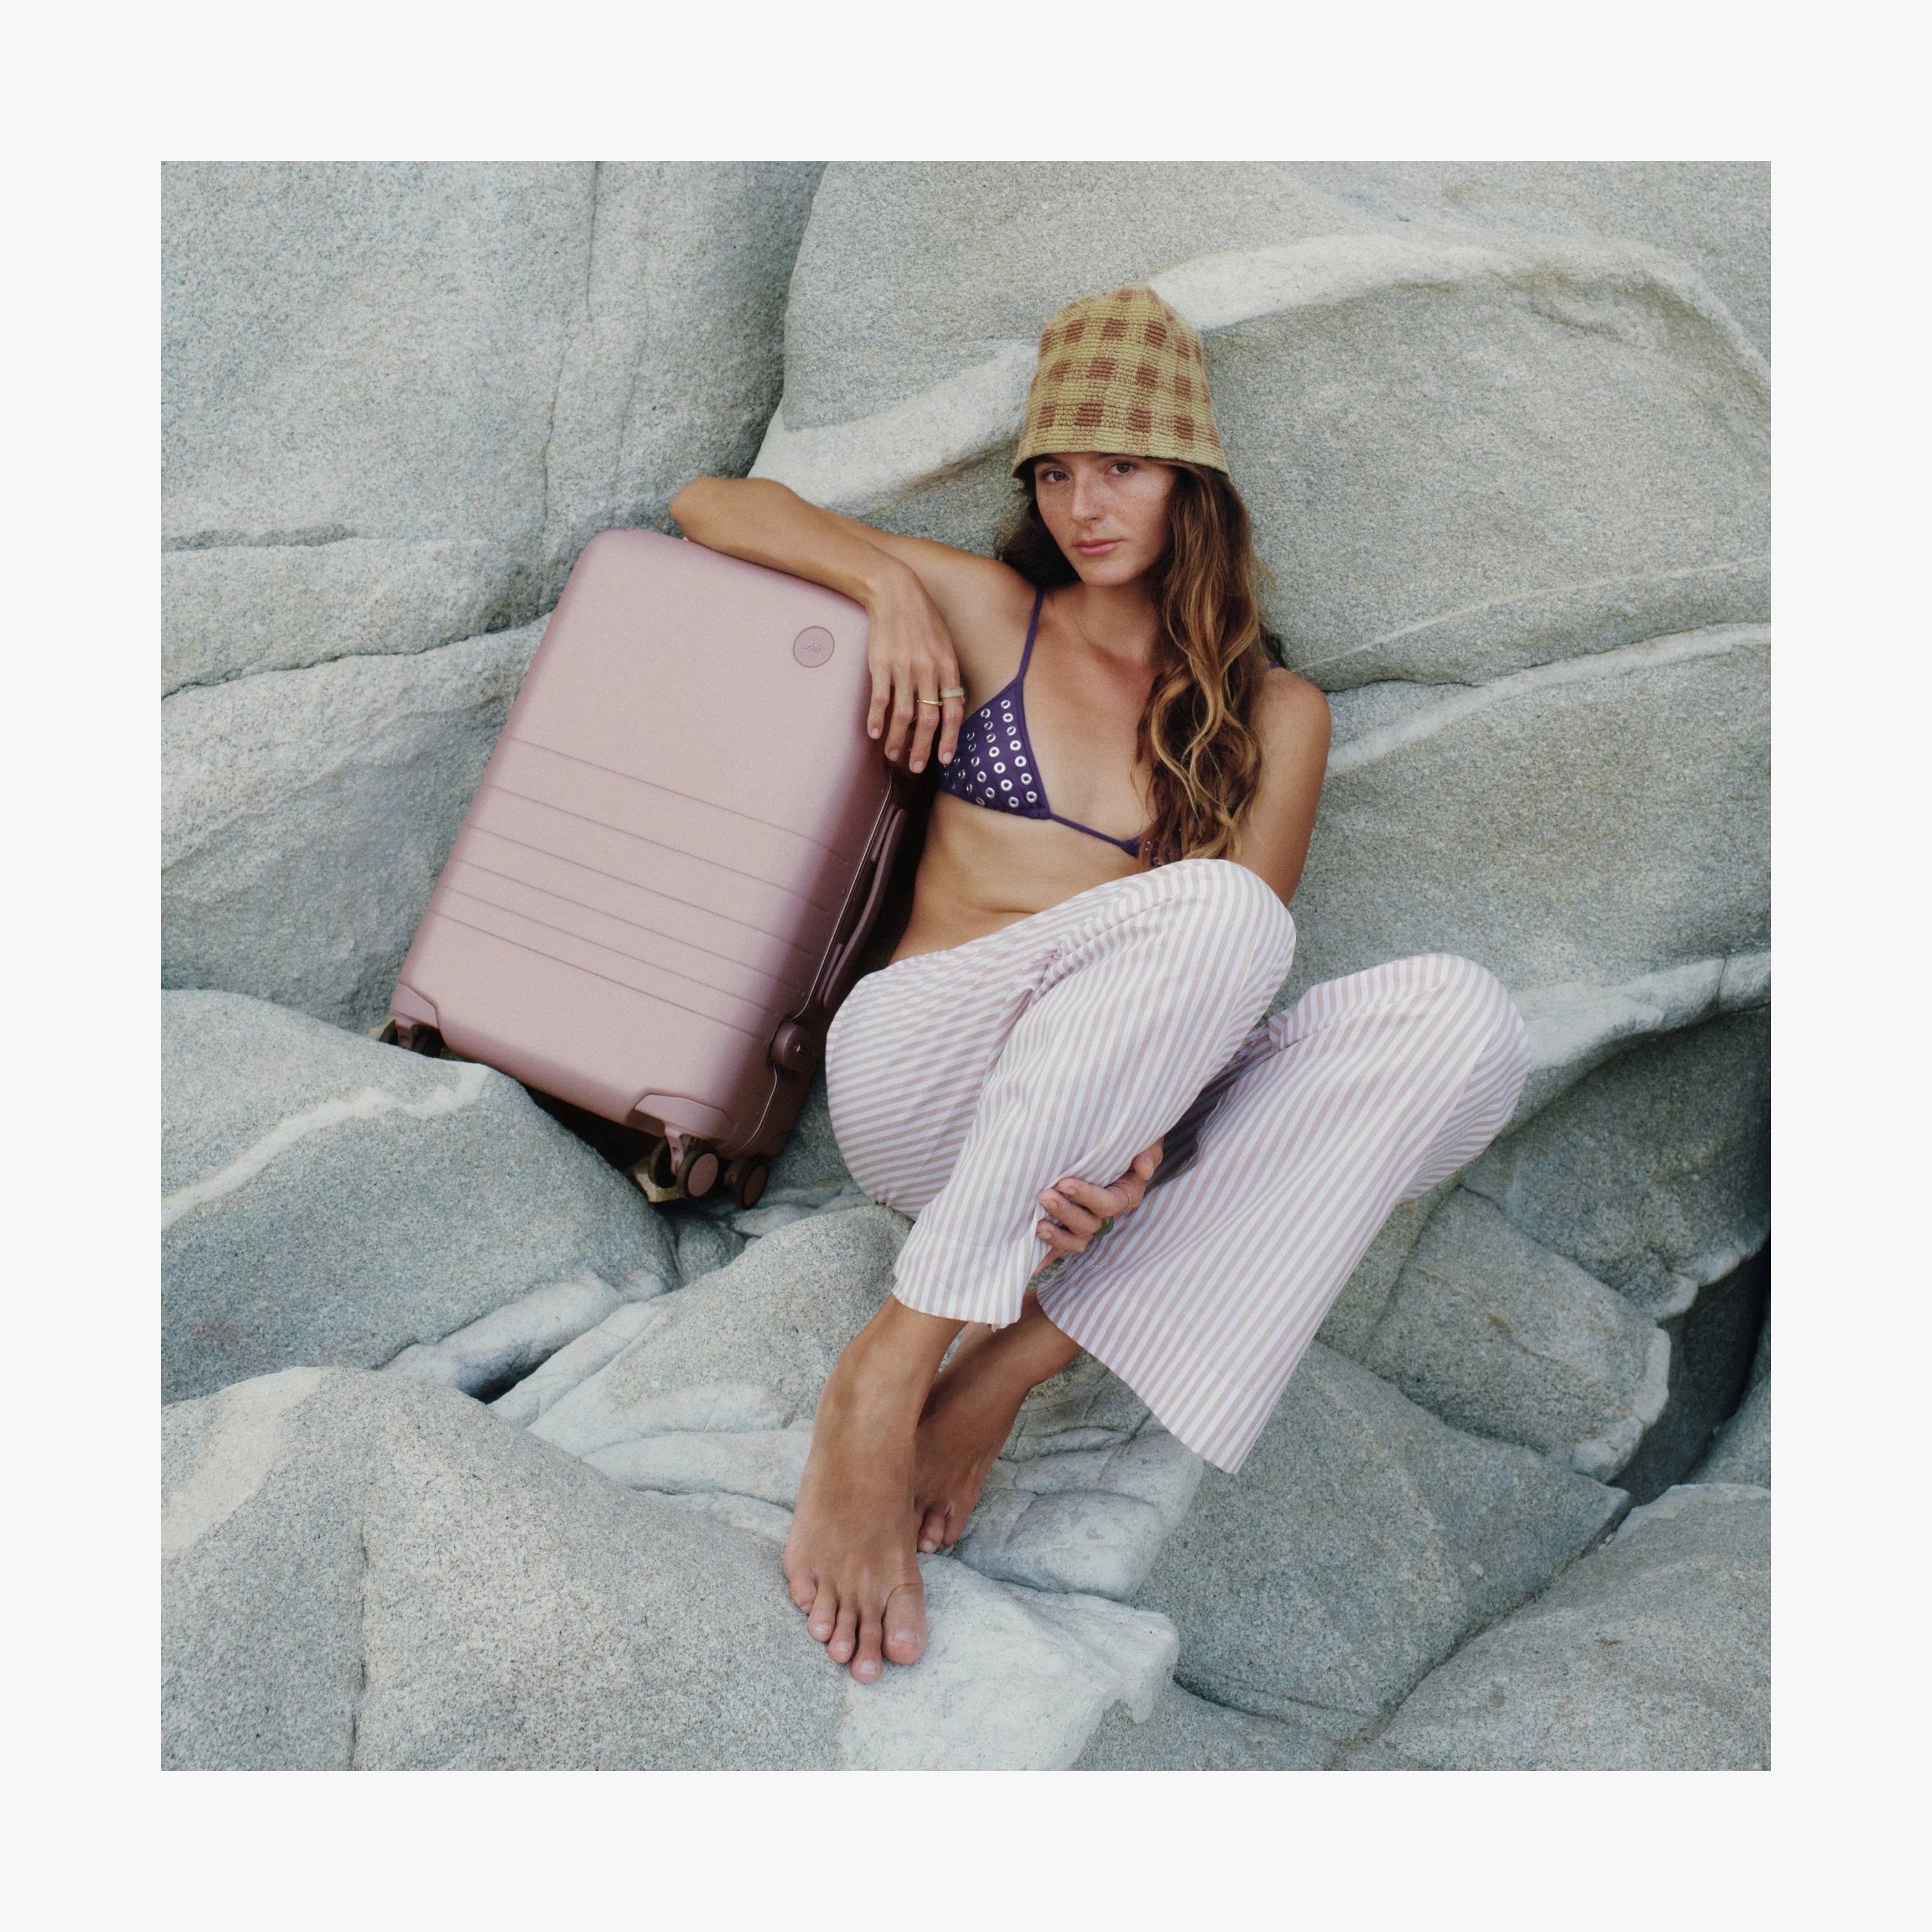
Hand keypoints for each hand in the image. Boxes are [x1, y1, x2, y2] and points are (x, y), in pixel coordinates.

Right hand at [865, 568, 965, 775]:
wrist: (895, 591)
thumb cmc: (921, 618)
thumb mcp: (945, 643)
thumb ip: (947, 673)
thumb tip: (950, 703)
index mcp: (948, 667)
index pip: (953, 711)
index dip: (950, 738)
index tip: (944, 759)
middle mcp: (928, 671)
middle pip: (928, 719)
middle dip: (922, 748)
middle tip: (916, 767)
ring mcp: (904, 668)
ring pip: (903, 715)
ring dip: (897, 740)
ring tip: (893, 756)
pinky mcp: (881, 664)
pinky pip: (880, 699)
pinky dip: (876, 719)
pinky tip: (873, 733)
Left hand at [1035, 1139, 1163, 1258]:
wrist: (1116, 1144)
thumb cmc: (1129, 1143)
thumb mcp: (1146, 1143)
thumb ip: (1147, 1154)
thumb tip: (1144, 1170)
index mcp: (1126, 1194)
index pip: (1107, 1203)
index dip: (1086, 1196)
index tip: (1064, 1183)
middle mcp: (1107, 1214)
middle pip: (1089, 1224)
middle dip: (1066, 1212)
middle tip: (1045, 1196)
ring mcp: (1089, 1222)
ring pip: (1077, 1240)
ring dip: (1057, 1236)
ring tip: (1037, 1225)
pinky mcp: (1073, 1227)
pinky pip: (1062, 1246)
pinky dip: (1048, 1254)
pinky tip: (1032, 1262)